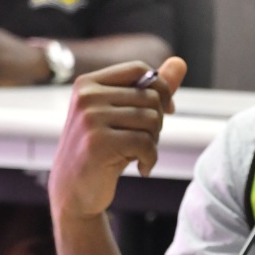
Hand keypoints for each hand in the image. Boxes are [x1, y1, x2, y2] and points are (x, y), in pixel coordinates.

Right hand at [49, 56, 187, 220]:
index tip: (166, 110)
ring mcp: (90, 118)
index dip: (161, 88)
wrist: (73, 192)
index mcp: (88, 83)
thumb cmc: (102, 151)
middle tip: (145, 142)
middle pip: (150, 96)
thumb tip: (180, 62)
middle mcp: (86, 96)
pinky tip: (142, 168)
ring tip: (140, 154)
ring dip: (154, 142)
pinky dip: (151, 159)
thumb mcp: (124, 116)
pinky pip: (145, 143)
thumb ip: (151, 89)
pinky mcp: (98, 142)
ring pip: (151, 119)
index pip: (139, 69)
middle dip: (157, 122)